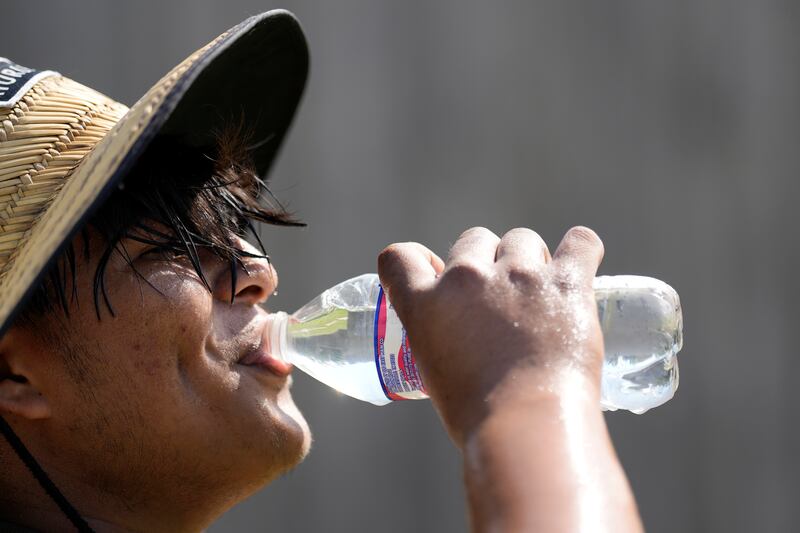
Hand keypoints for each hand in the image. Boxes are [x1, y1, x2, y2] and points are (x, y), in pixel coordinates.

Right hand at [378, 226, 604, 445]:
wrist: (526, 426)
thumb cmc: (479, 415)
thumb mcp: (433, 374)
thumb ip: (442, 338)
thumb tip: (464, 334)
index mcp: (426, 302)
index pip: (400, 257)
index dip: (418, 260)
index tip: (434, 273)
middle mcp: (467, 278)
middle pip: (474, 239)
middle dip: (486, 261)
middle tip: (501, 299)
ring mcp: (518, 276)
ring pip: (522, 239)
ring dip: (529, 259)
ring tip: (542, 294)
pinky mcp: (566, 283)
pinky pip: (580, 242)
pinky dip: (581, 248)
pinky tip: (581, 262)